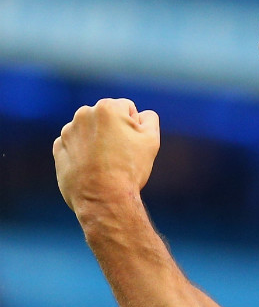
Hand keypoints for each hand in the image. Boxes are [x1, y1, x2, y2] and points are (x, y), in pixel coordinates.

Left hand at [53, 98, 159, 213]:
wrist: (103, 199)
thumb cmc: (129, 168)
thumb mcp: (151, 139)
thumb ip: (149, 118)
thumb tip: (141, 115)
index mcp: (107, 107)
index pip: (127, 109)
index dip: (135, 128)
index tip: (132, 145)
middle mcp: (84, 114)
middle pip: (107, 117)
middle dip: (113, 131)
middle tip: (120, 154)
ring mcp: (68, 132)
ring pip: (90, 131)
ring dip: (97, 141)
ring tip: (105, 163)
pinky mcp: (59, 149)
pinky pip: (75, 145)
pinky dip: (83, 153)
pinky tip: (91, 168)